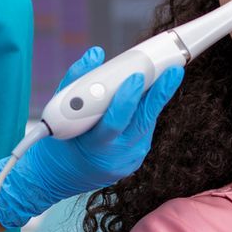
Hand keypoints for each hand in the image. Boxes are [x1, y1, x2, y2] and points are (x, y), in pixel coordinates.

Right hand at [0, 47, 184, 229]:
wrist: (58, 176)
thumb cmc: (58, 140)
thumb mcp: (59, 110)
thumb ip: (76, 80)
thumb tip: (95, 54)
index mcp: (92, 144)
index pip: (114, 121)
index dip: (127, 100)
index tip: (136, 77)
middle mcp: (114, 156)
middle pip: (142, 121)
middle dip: (159, 94)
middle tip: (173, 71)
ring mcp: (128, 161)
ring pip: (146, 124)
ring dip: (155, 100)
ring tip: (166, 76)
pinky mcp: (135, 161)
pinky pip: (144, 132)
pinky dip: (145, 113)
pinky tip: (147, 98)